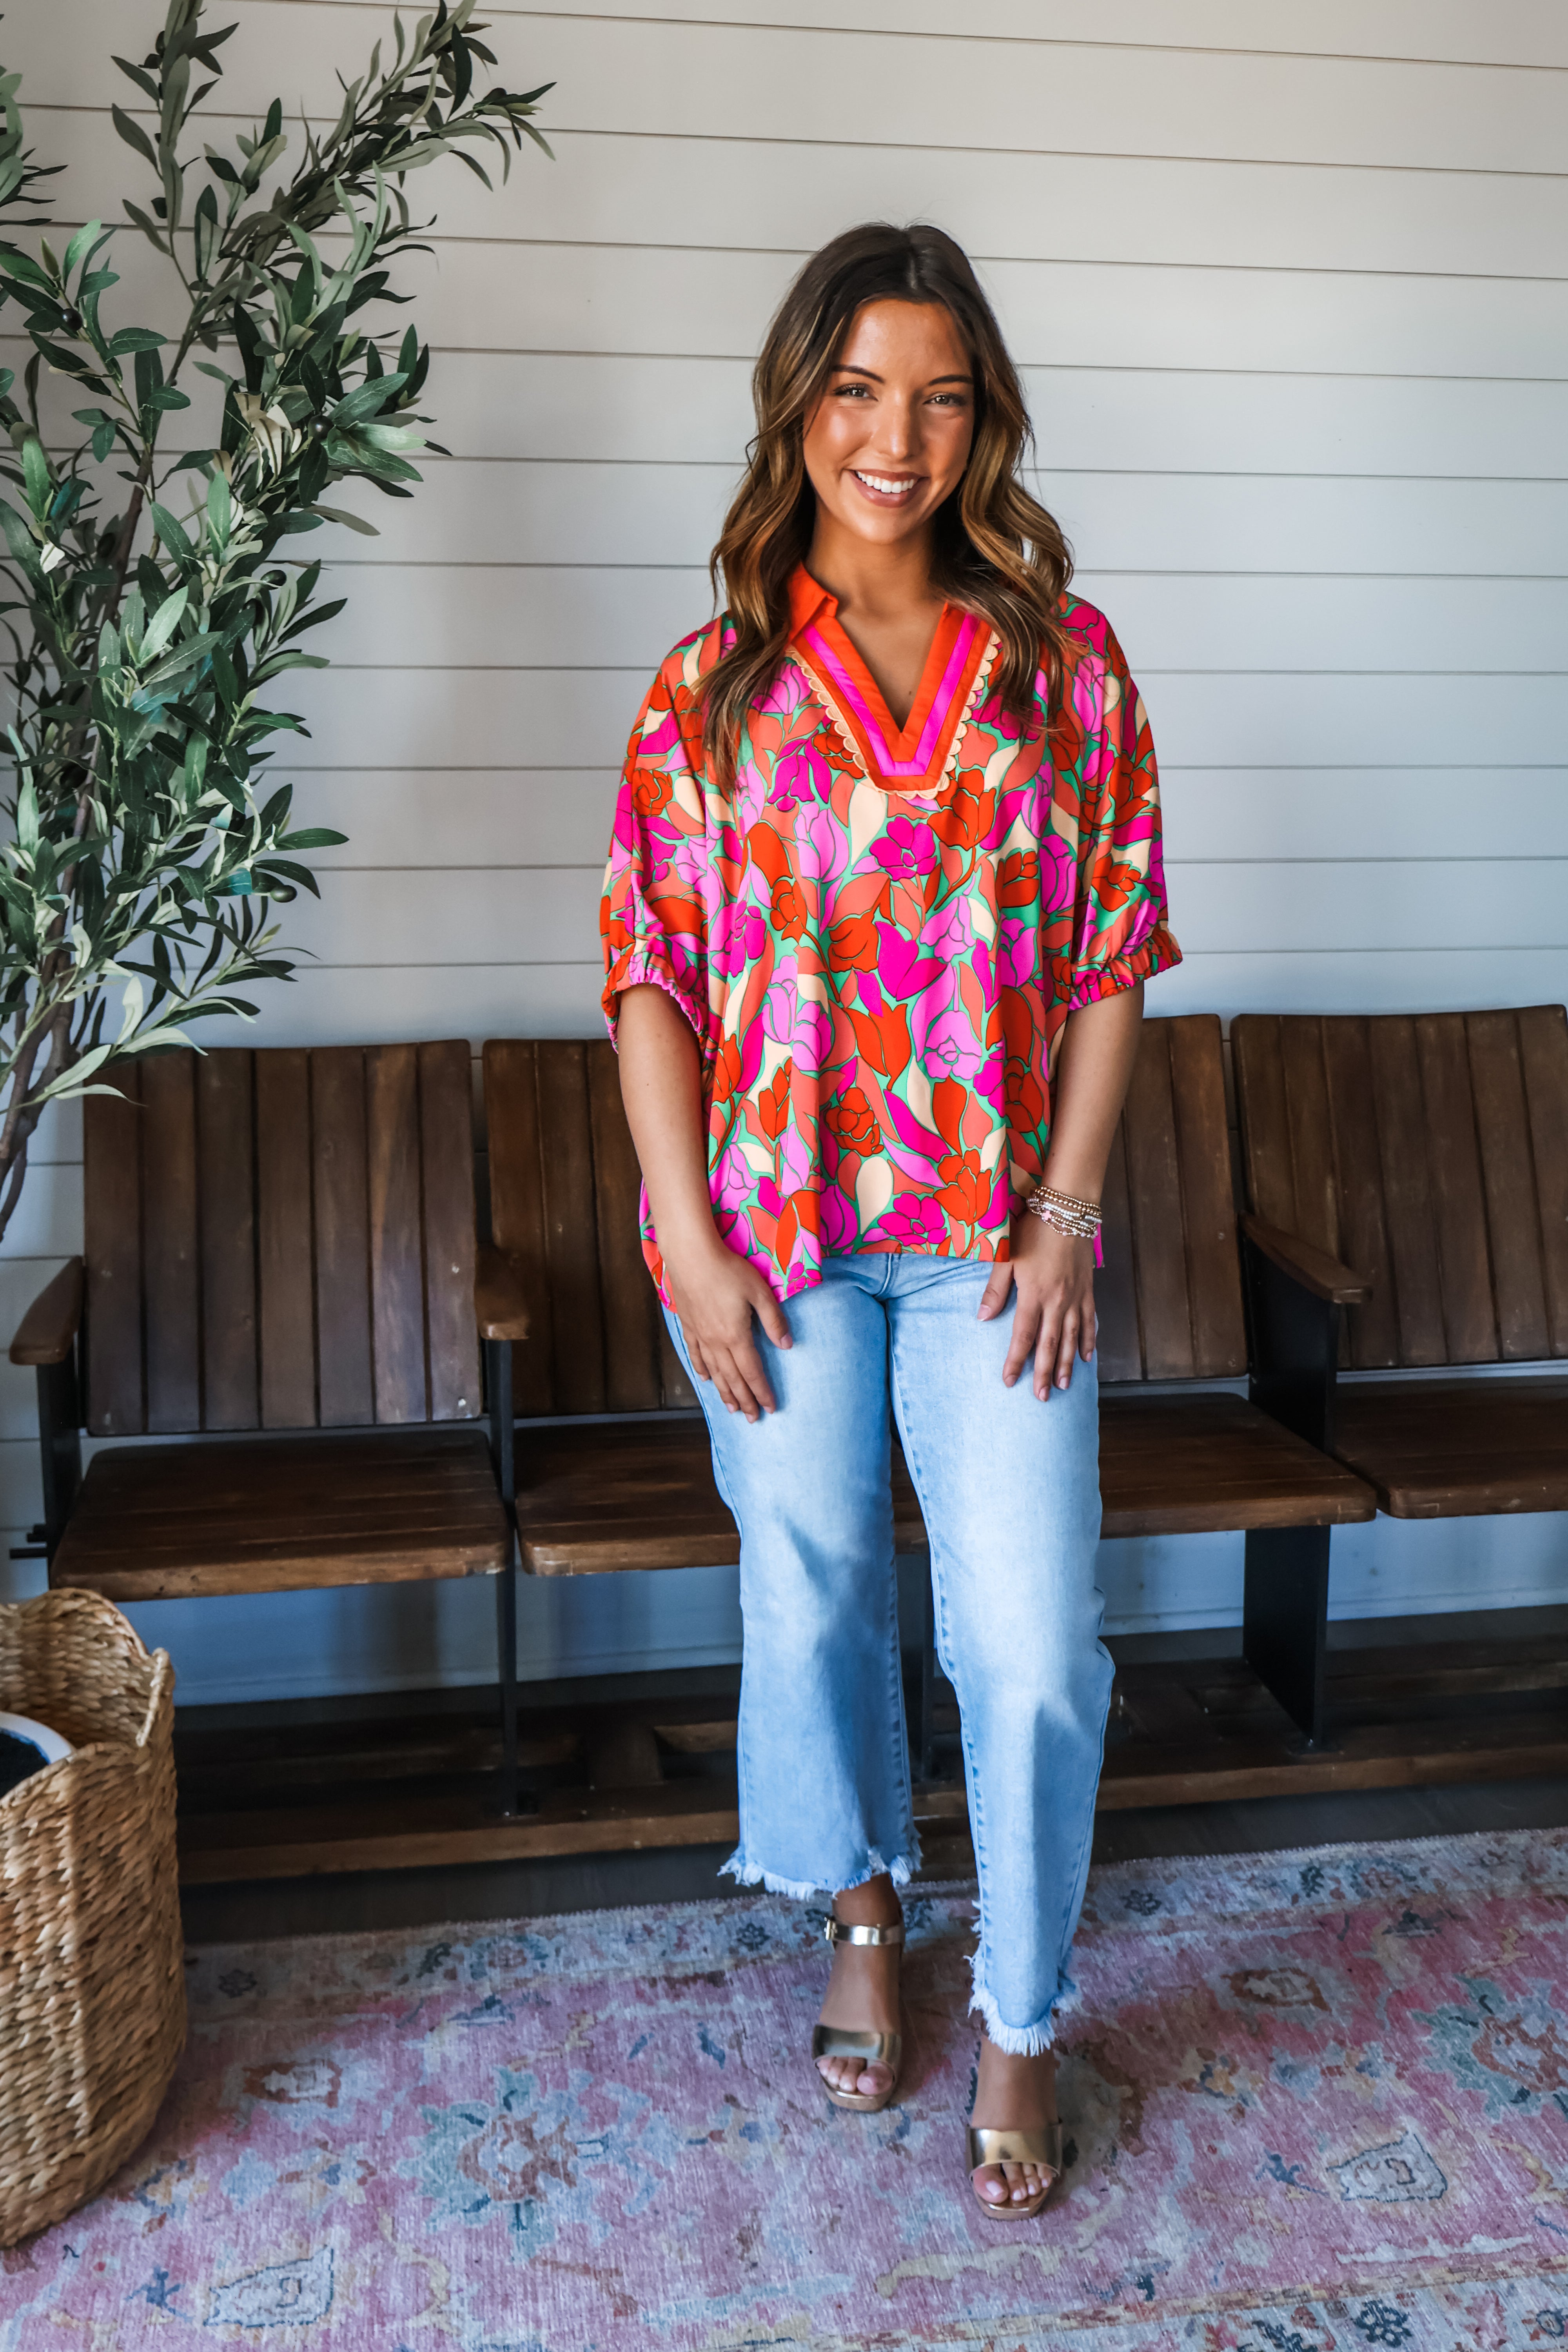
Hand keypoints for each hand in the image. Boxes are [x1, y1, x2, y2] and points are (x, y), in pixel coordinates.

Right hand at [664, 1231, 791, 1420]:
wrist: (691, 1255)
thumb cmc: (728, 1269)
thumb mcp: (759, 1292)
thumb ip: (774, 1320)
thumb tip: (787, 1346)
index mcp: (736, 1336)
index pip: (752, 1372)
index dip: (762, 1392)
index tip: (770, 1408)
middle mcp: (716, 1342)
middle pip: (732, 1378)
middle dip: (744, 1400)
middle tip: (752, 1418)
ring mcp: (700, 1335)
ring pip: (713, 1372)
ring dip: (724, 1392)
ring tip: (731, 1409)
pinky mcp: (688, 1325)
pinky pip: (695, 1355)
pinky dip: (702, 1370)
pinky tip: (705, 1379)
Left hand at [978, 1211, 1095, 1397]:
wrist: (1067, 1208)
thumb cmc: (1033, 1229)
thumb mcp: (1007, 1256)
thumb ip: (995, 1289)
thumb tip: (982, 1318)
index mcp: (1033, 1294)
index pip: (1023, 1336)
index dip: (1015, 1360)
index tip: (1009, 1381)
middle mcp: (1057, 1301)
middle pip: (1049, 1344)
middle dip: (1044, 1373)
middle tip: (1041, 1397)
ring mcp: (1076, 1297)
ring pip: (1072, 1338)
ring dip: (1067, 1364)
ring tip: (1063, 1386)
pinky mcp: (1088, 1289)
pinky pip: (1090, 1321)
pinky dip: (1089, 1340)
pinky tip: (1086, 1357)